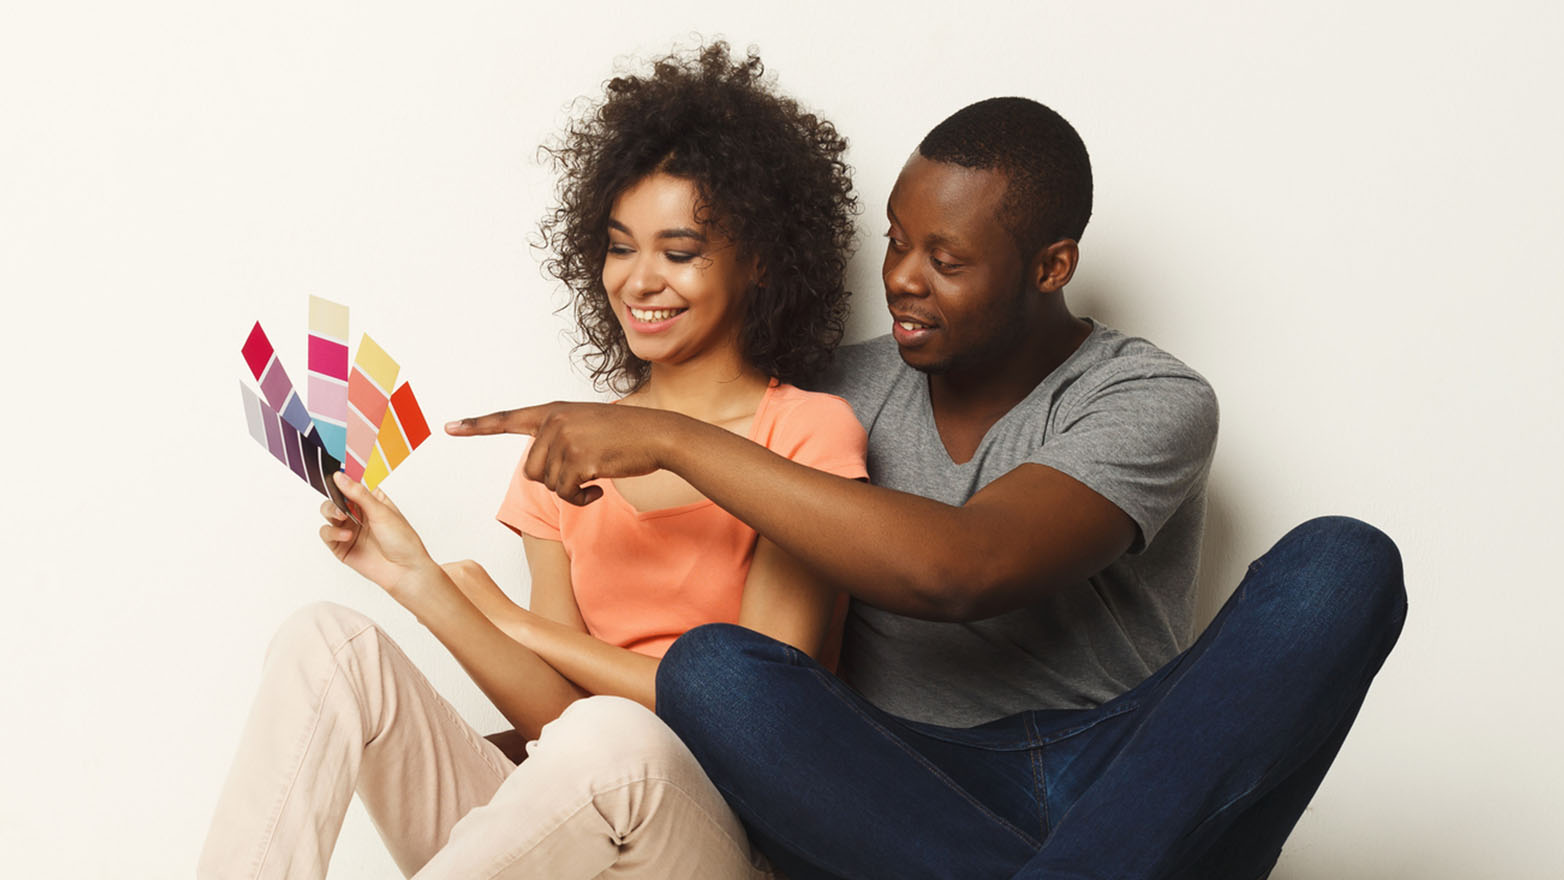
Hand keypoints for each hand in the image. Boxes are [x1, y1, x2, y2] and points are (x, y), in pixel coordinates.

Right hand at [319, 472, 439, 598]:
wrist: (405, 571)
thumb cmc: (402, 541)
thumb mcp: (382, 512)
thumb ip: (358, 494)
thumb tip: (339, 476)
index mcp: (372, 499)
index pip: (353, 482)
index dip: (342, 476)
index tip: (334, 472)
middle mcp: (359, 512)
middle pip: (336, 496)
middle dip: (333, 496)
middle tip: (337, 500)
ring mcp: (350, 528)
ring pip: (328, 512)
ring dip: (331, 512)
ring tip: (342, 517)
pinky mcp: (342, 546)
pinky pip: (327, 533)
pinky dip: (332, 532)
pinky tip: (346, 535)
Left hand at [445, 402, 679, 505]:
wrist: (659, 435)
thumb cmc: (627, 436)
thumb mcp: (586, 426)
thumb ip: (558, 438)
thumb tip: (539, 470)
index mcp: (553, 412)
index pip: (508, 418)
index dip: (476, 426)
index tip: (450, 428)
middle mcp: (554, 422)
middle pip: (531, 470)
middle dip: (554, 480)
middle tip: (583, 472)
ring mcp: (566, 440)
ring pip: (547, 484)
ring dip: (570, 490)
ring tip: (594, 476)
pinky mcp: (578, 460)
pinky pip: (566, 494)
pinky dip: (582, 499)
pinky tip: (600, 488)